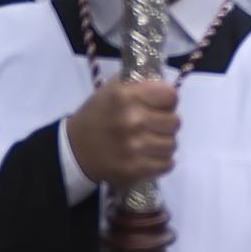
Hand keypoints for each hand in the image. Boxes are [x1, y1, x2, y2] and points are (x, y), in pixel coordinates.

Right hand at [64, 72, 177, 188]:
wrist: (76, 149)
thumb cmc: (98, 114)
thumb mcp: (112, 88)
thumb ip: (139, 82)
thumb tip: (164, 83)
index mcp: (126, 95)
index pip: (170, 95)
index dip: (167, 100)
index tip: (159, 105)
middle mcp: (132, 120)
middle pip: (174, 121)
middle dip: (166, 122)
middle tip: (153, 125)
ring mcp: (134, 147)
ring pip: (172, 144)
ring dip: (164, 143)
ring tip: (150, 141)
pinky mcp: (136, 169)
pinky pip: (166, 164)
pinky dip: (161, 161)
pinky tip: (149, 155)